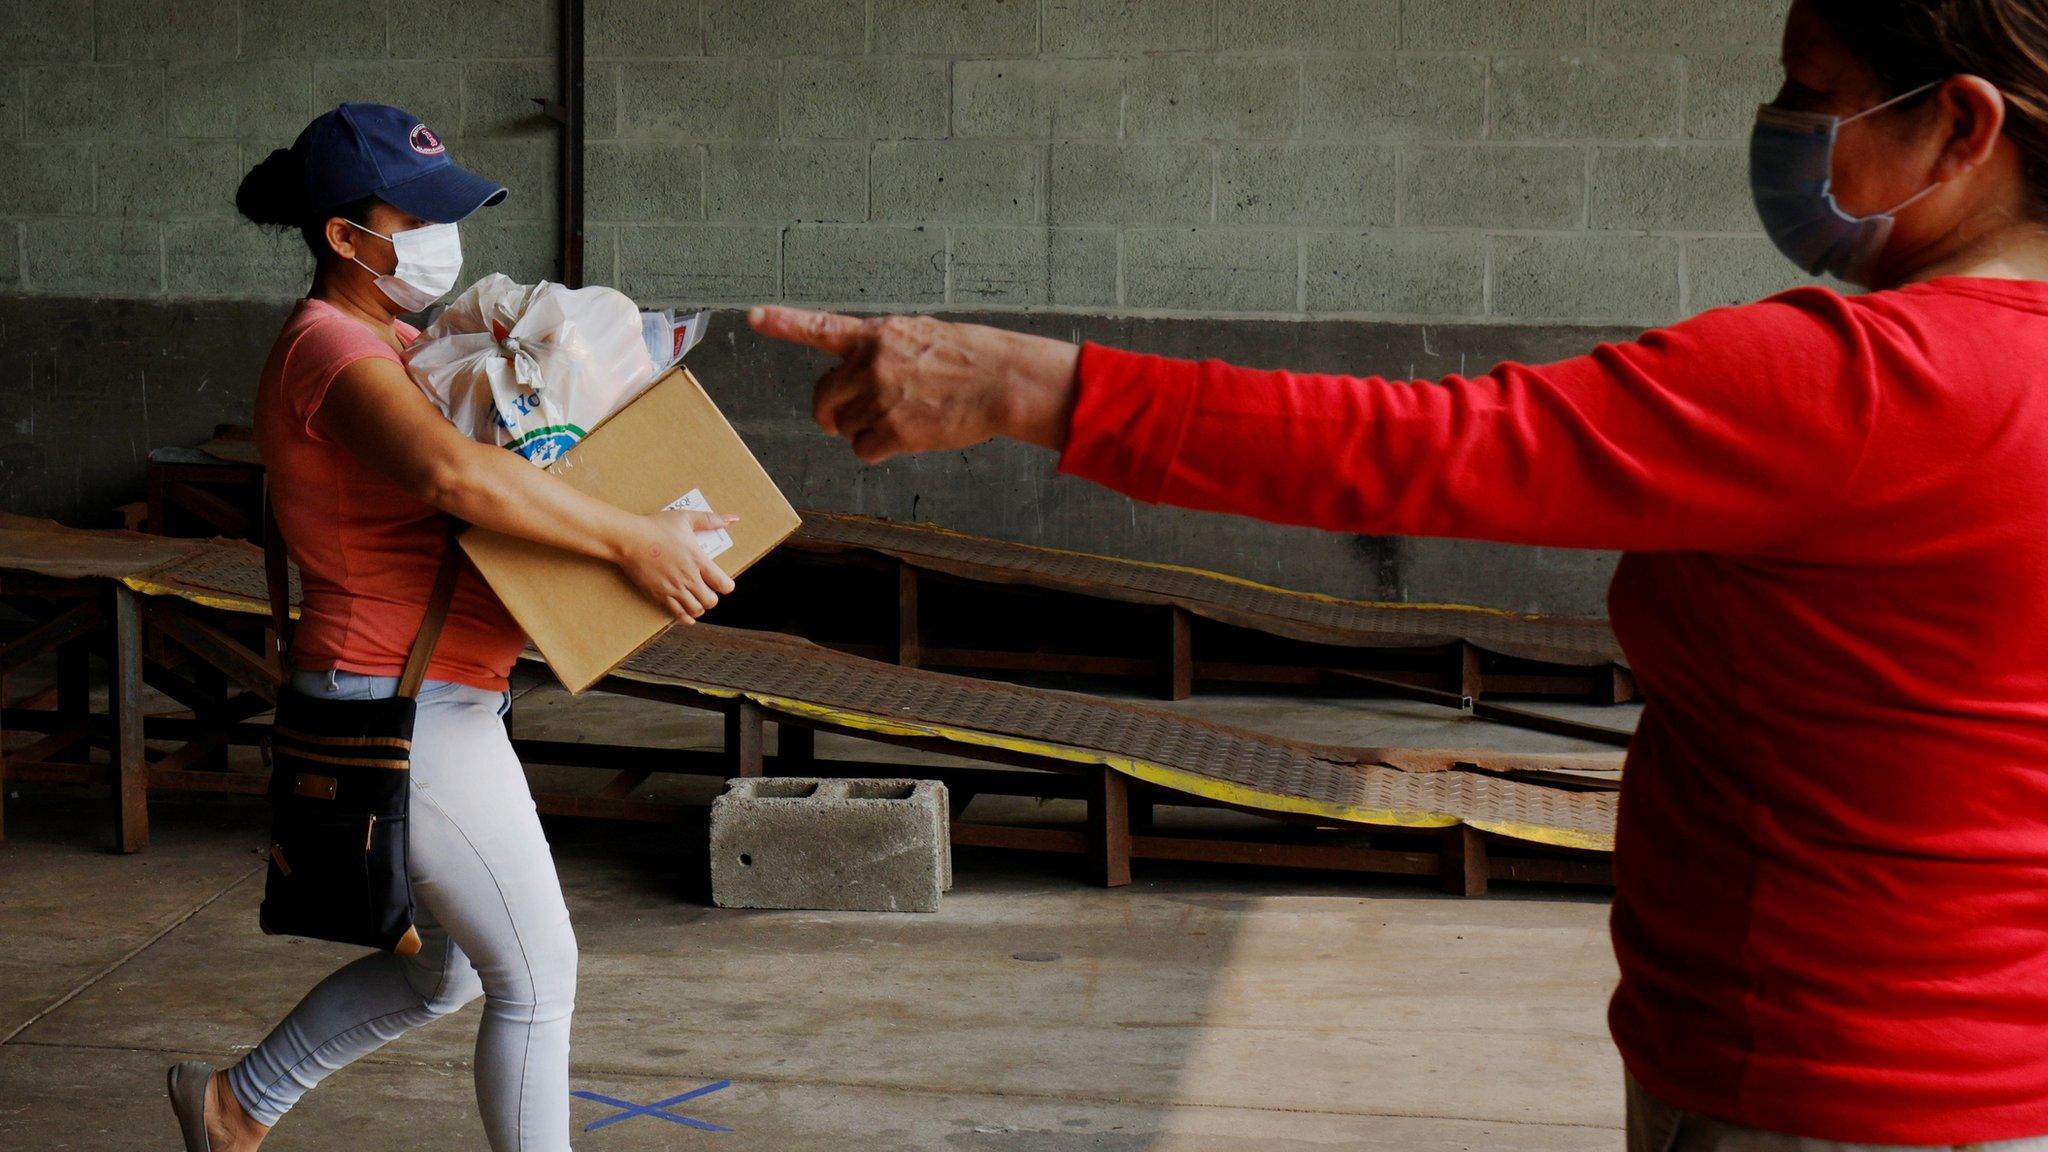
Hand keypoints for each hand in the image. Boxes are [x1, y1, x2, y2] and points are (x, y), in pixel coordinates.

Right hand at [615, 510, 738, 623]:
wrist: (629, 539)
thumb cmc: (656, 527)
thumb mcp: (686, 518)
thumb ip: (711, 520)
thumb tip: (733, 518)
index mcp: (698, 560)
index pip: (723, 584)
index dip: (727, 586)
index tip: (724, 583)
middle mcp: (689, 578)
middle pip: (711, 601)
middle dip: (712, 598)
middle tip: (708, 592)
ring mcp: (674, 588)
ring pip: (696, 609)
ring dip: (700, 608)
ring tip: (698, 601)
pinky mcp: (659, 594)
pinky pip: (677, 613)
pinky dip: (686, 617)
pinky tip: (689, 617)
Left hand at [747, 305, 1081, 463]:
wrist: (1003, 381)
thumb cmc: (969, 357)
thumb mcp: (918, 336)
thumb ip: (879, 352)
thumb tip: (853, 381)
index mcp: (876, 335)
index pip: (820, 327)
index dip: (783, 322)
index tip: (754, 316)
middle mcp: (871, 364)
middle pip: (823, 398)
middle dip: (830, 412)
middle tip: (844, 418)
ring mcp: (882, 398)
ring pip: (845, 429)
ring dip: (863, 431)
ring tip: (899, 418)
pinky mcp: (896, 430)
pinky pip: (863, 450)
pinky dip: (877, 451)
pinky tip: (905, 436)